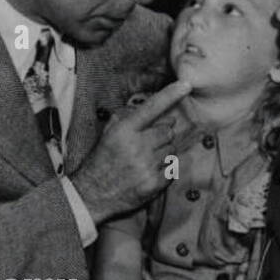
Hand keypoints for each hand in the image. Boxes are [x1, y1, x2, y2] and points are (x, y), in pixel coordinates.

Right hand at [72, 80, 191, 223]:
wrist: (92, 194)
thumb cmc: (102, 160)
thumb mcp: (108, 133)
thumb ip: (130, 118)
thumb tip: (159, 112)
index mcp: (124, 130)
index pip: (152, 107)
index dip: (170, 94)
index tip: (186, 85)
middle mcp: (137, 146)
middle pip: (168, 132)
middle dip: (162, 136)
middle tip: (149, 144)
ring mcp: (146, 166)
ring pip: (172, 150)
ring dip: (163, 153)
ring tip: (146, 160)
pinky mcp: (153, 184)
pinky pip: (171, 169)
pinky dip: (164, 170)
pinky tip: (149, 172)